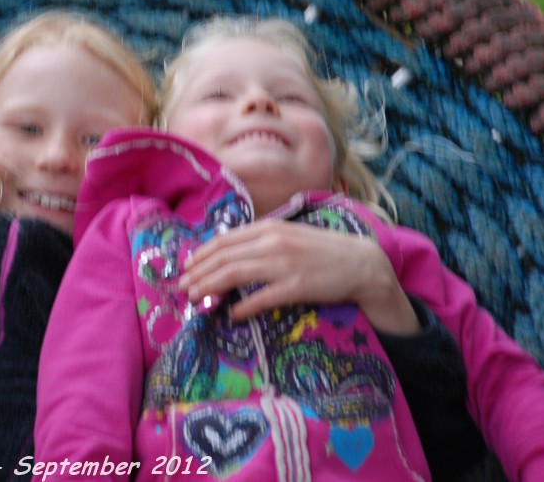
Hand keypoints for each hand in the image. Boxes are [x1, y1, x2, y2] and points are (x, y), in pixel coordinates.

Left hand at [179, 220, 419, 334]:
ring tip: (195, 299)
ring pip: (235, 275)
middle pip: (223, 258)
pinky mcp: (296, 287)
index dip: (200, 255)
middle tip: (181, 287)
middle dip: (197, 273)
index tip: (185, 267)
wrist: (361, 263)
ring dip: (210, 287)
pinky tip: (231, 315)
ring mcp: (284, 264)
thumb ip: (259, 242)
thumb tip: (227, 253)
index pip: (223, 240)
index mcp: (267, 228)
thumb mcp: (287, 236)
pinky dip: (242, 307)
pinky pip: (261, 298)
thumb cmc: (320, 251)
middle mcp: (272, 242)